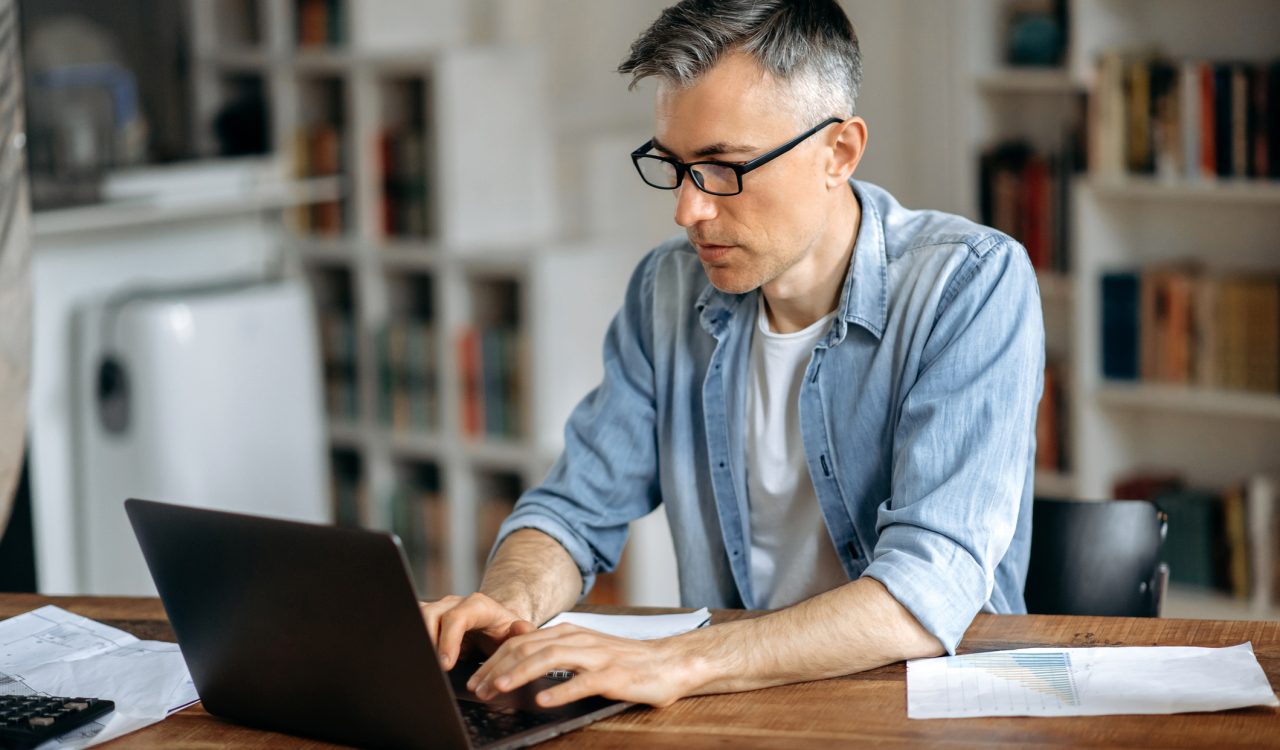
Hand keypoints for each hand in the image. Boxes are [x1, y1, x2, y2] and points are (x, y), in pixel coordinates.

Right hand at [419, 593, 536, 669]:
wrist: (493, 626)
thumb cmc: (502, 632)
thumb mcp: (516, 633)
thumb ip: (523, 631)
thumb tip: (521, 628)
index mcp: (477, 605)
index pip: (457, 617)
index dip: (449, 640)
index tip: (446, 664)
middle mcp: (453, 603)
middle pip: (430, 614)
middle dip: (427, 641)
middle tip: (430, 667)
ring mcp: (437, 609)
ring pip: (416, 616)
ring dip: (416, 639)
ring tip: (420, 663)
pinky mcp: (426, 618)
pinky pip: (411, 622)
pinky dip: (411, 638)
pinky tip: (413, 657)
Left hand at [466, 623, 694, 707]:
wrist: (667, 663)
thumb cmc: (624, 661)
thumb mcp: (584, 650)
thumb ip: (555, 650)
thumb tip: (519, 656)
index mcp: (569, 633)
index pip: (522, 642)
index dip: (496, 659)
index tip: (477, 678)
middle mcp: (579, 639)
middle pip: (530, 648)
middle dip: (499, 667)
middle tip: (479, 687)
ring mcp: (597, 656)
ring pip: (551, 658)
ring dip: (522, 673)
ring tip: (501, 687)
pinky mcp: (614, 675)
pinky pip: (583, 681)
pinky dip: (561, 690)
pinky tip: (543, 699)